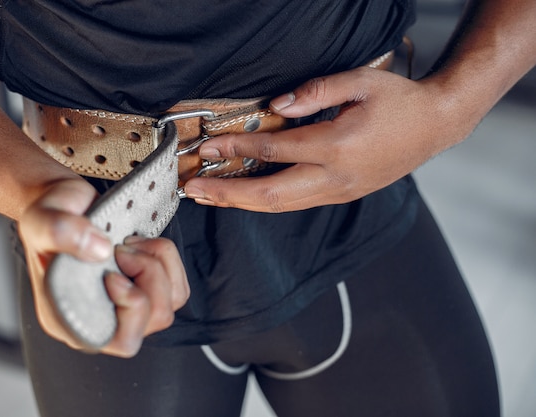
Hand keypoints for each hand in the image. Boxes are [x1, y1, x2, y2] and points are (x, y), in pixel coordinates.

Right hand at [18, 179, 188, 356]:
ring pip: (170, 302)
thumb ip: (59, 231)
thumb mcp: (40, 219)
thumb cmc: (49, 218)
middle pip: (154, 319)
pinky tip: (140, 245)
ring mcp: (127, 307)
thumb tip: (102, 251)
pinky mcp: (147, 290)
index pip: (119, 339)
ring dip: (158, 264)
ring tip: (129, 243)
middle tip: (122, 249)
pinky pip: (177, 287)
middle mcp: (102, 320)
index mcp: (70, 321)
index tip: (111, 272)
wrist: (66, 204)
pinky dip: (167, 260)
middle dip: (149, 275)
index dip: (129, 304)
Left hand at [183, 67, 475, 211]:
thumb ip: (315, 92)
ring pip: (282, 206)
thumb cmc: (400, 103)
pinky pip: (296, 203)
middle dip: (229, 194)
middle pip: (272, 195)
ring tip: (212, 197)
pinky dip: (266, 202)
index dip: (238, 147)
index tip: (210, 147)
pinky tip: (246, 196)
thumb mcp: (360, 82)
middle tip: (195, 190)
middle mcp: (336, 178)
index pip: (275, 149)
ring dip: (243, 203)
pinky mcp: (341, 195)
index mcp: (339, 146)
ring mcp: (339, 192)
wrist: (436, 127)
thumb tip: (277, 104)